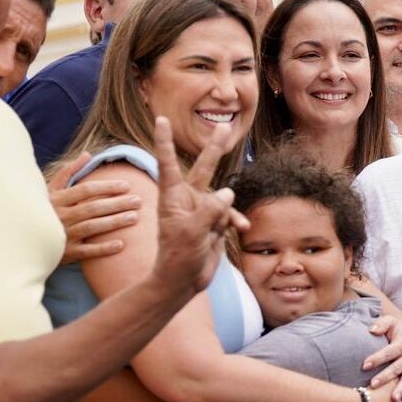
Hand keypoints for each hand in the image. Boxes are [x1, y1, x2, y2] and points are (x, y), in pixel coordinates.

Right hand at [49, 152, 139, 264]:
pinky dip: (103, 248)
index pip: (85, 190)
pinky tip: (121, 244)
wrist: (28, 241)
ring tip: (135, 217)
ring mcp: (63, 235)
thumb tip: (88, 154)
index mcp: (57, 199)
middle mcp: (60, 216)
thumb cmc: (46, 211)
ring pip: (92, 227)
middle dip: (117, 204)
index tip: (127, 185)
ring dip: (115, 222)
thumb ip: (69, 172)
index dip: (107, 187)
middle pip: (93, 208)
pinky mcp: (66, 253)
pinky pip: (87, 251)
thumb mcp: (51, 190)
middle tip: (138, 201)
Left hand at [151, 116, 248, 296]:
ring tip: (230, 225)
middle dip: (214, 149)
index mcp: (173, 198)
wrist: (182, 281)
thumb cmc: (177, 257)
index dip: (165, 142)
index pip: (168, 164)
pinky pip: (230, 215)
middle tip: (222, 126)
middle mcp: (188, 200)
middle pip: (204, 168)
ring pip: (222, 197)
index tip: (160, 120)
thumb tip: (228, 190)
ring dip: (229, 210)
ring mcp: (202, 211)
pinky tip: (241, 230)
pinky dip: (236, 221)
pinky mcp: (214, 223)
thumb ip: (210, 210)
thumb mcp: (192, 232)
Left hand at [364, 311, 401, 401]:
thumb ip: (381, 324)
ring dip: (400, 391)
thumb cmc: (396, 329)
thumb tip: (371, 329)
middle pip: (397, 368)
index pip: (389, 352)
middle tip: (373, 385)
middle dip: (386, 377)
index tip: (364, 365)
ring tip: (393, 401)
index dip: (377, 359)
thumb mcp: (390, 322)